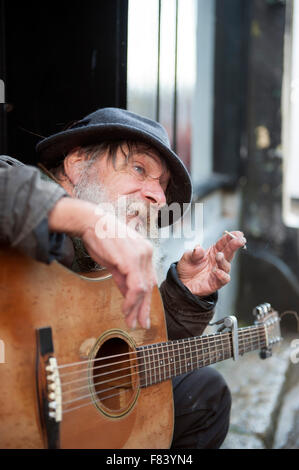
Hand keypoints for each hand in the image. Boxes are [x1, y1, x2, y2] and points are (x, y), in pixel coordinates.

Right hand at [49, 197, 156, 329]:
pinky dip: (131, 301)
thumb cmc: (101, 238)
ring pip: (144, 289)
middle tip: (141, 324)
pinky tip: (126, 310)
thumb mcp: (115, 261)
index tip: (142, 315)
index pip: (149, 280)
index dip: (146, 300)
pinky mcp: (132, 260)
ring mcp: (141, 256)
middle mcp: (147, 253)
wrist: (90, 222)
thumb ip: (124, 278)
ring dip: (136, 308)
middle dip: (144, 308)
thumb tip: (128, 296)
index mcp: (145, 252)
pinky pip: (136, 287)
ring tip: (131, 321)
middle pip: (150, 287)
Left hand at [176, 231, 245, 295]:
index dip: (231, 237)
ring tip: (219, 256)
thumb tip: (198, 248)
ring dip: (224, 260)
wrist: (182, 284)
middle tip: (240, 240)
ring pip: (227, 265)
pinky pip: (224, 279)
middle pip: (229, 252)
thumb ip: (194, 253)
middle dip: (235, 245)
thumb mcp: (187, 257)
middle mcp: (218, 261)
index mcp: (213, 252)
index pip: (224, 243)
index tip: (238, 233)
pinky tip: (217, 271)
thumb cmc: (187, 269)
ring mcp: (219, 271)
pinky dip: (222, 275)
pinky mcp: (216, 282)